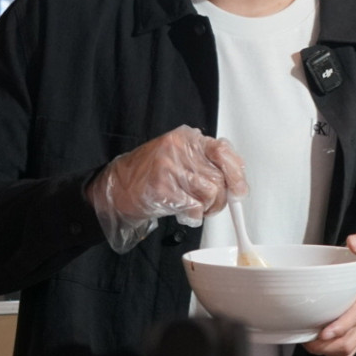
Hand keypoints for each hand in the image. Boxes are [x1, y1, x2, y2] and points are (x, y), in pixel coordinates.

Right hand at [88, 126, 247, 251]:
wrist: (117, 188)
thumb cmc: (152, 175)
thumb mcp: (181, 159)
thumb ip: (207, 164)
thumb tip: (237, 183)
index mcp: (187, 139)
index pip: (223, 151)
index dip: (236, 174)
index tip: (239, 191)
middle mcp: (179, 149)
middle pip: (219, 178)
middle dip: (220, 199)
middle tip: (211, 205)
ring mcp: (169, 168)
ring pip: (210, 193)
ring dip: (207, 208)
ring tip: (195, 208)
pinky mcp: (162, 189)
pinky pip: (194, 207)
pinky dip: (194, 216)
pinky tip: (184, 213)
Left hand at [303, 234, 355, 355]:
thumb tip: (353, 242)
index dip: (343, 325)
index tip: (324, 331)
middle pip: (351, 338)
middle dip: (328, 344)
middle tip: (309, 341)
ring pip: (348, 349)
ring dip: (327, 350)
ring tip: (310, 343)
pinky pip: (347, 355)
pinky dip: (332, 354)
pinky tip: (321, 346)